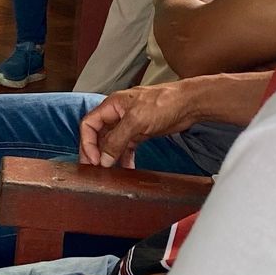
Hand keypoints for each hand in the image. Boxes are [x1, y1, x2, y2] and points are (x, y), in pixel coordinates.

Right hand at [78, 81, 197, 167]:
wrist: (188, 104)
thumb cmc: (164, 102)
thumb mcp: (136, 121)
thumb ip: (117, 140)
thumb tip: (103, 158)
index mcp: (112, 105)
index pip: (89, 124)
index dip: (87, 142)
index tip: (93, 160)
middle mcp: (118, 114)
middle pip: (98, 135)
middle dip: (95, 152)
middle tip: (95, 170)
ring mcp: (129, 124)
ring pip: (112, 143)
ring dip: (110, 157)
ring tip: (109, 172)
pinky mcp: (140, 132)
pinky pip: (126, 147)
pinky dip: (125, 158)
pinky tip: (127, 169)